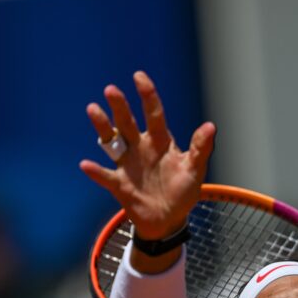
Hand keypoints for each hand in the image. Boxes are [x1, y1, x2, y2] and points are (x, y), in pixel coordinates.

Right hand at [79, 71, 215, 240]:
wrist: (169, 220)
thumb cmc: (183, 191)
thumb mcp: (195, 170)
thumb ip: (200, 149)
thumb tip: (210, 126)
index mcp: (160, 141)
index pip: (154, 113)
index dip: (147, 95)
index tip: (139, 77)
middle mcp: (140, 148)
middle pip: (128, 122)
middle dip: (120, 106)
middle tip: (111, 90)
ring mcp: (128, 164)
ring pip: (112, 141)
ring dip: (103, 127)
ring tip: (93, 110)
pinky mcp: (119, 184)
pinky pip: (106, 176)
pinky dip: (96, 171)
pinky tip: (86, 165)